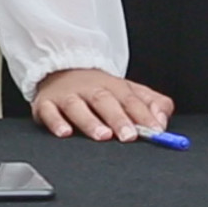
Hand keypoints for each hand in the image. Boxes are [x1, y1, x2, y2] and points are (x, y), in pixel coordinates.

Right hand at [32, 67, 174, 142]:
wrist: (58, 71)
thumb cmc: (98, 90)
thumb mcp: (129, 91)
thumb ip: (153, 104)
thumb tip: (162, 121)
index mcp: (111, 85)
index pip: (129, 98)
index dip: (143, 114)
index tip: (155, 130)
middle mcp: (88, 88)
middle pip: (103, 100)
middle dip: (117, 118)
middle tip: (128, 135)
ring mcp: (65, 96)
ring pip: (76, 106)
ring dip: (89, 121)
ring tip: (102, 135)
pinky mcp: (44, 104)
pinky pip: (48, 112)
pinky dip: (55, 122)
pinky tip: (64, 132)